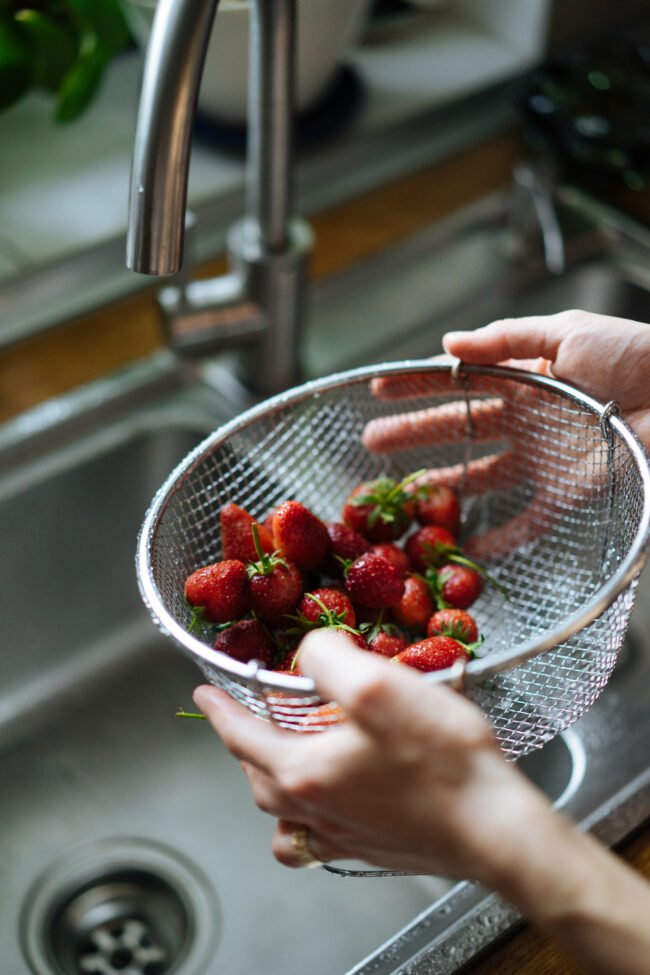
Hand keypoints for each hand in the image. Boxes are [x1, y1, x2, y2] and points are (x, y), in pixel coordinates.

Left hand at [194, 631, 649, 974]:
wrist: (495, 828)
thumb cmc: (442, 761)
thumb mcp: (378, 685)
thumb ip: (328, 658)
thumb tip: (309, 650)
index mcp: (303, 771)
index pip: (240, 736)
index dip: (219, 710)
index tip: (203, 694)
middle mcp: (313, 810)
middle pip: (257, 776)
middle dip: (245, 742)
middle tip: (249, 716)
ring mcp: (342, 836)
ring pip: (282, 811)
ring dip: (272, 780)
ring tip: (282, 756)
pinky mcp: (372, 849)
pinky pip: (316, 840)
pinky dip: (306, 820)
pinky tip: (325, 807)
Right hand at [363, 311, 649, 557]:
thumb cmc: (632, 356)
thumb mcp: (566, 332)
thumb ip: (506, 339)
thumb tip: (448, 343)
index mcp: (524, 376)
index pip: (458, 381)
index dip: (417, 384)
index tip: (377, 389)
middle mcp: (526, 419)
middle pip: (458, 428)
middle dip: (412, 434)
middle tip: (370, 442)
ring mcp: (542, 460)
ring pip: (480, 476)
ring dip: (443, 486)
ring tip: (404, 496)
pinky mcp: (566, 495)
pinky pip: (525, 522)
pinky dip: (497, 538)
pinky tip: (464, 545)